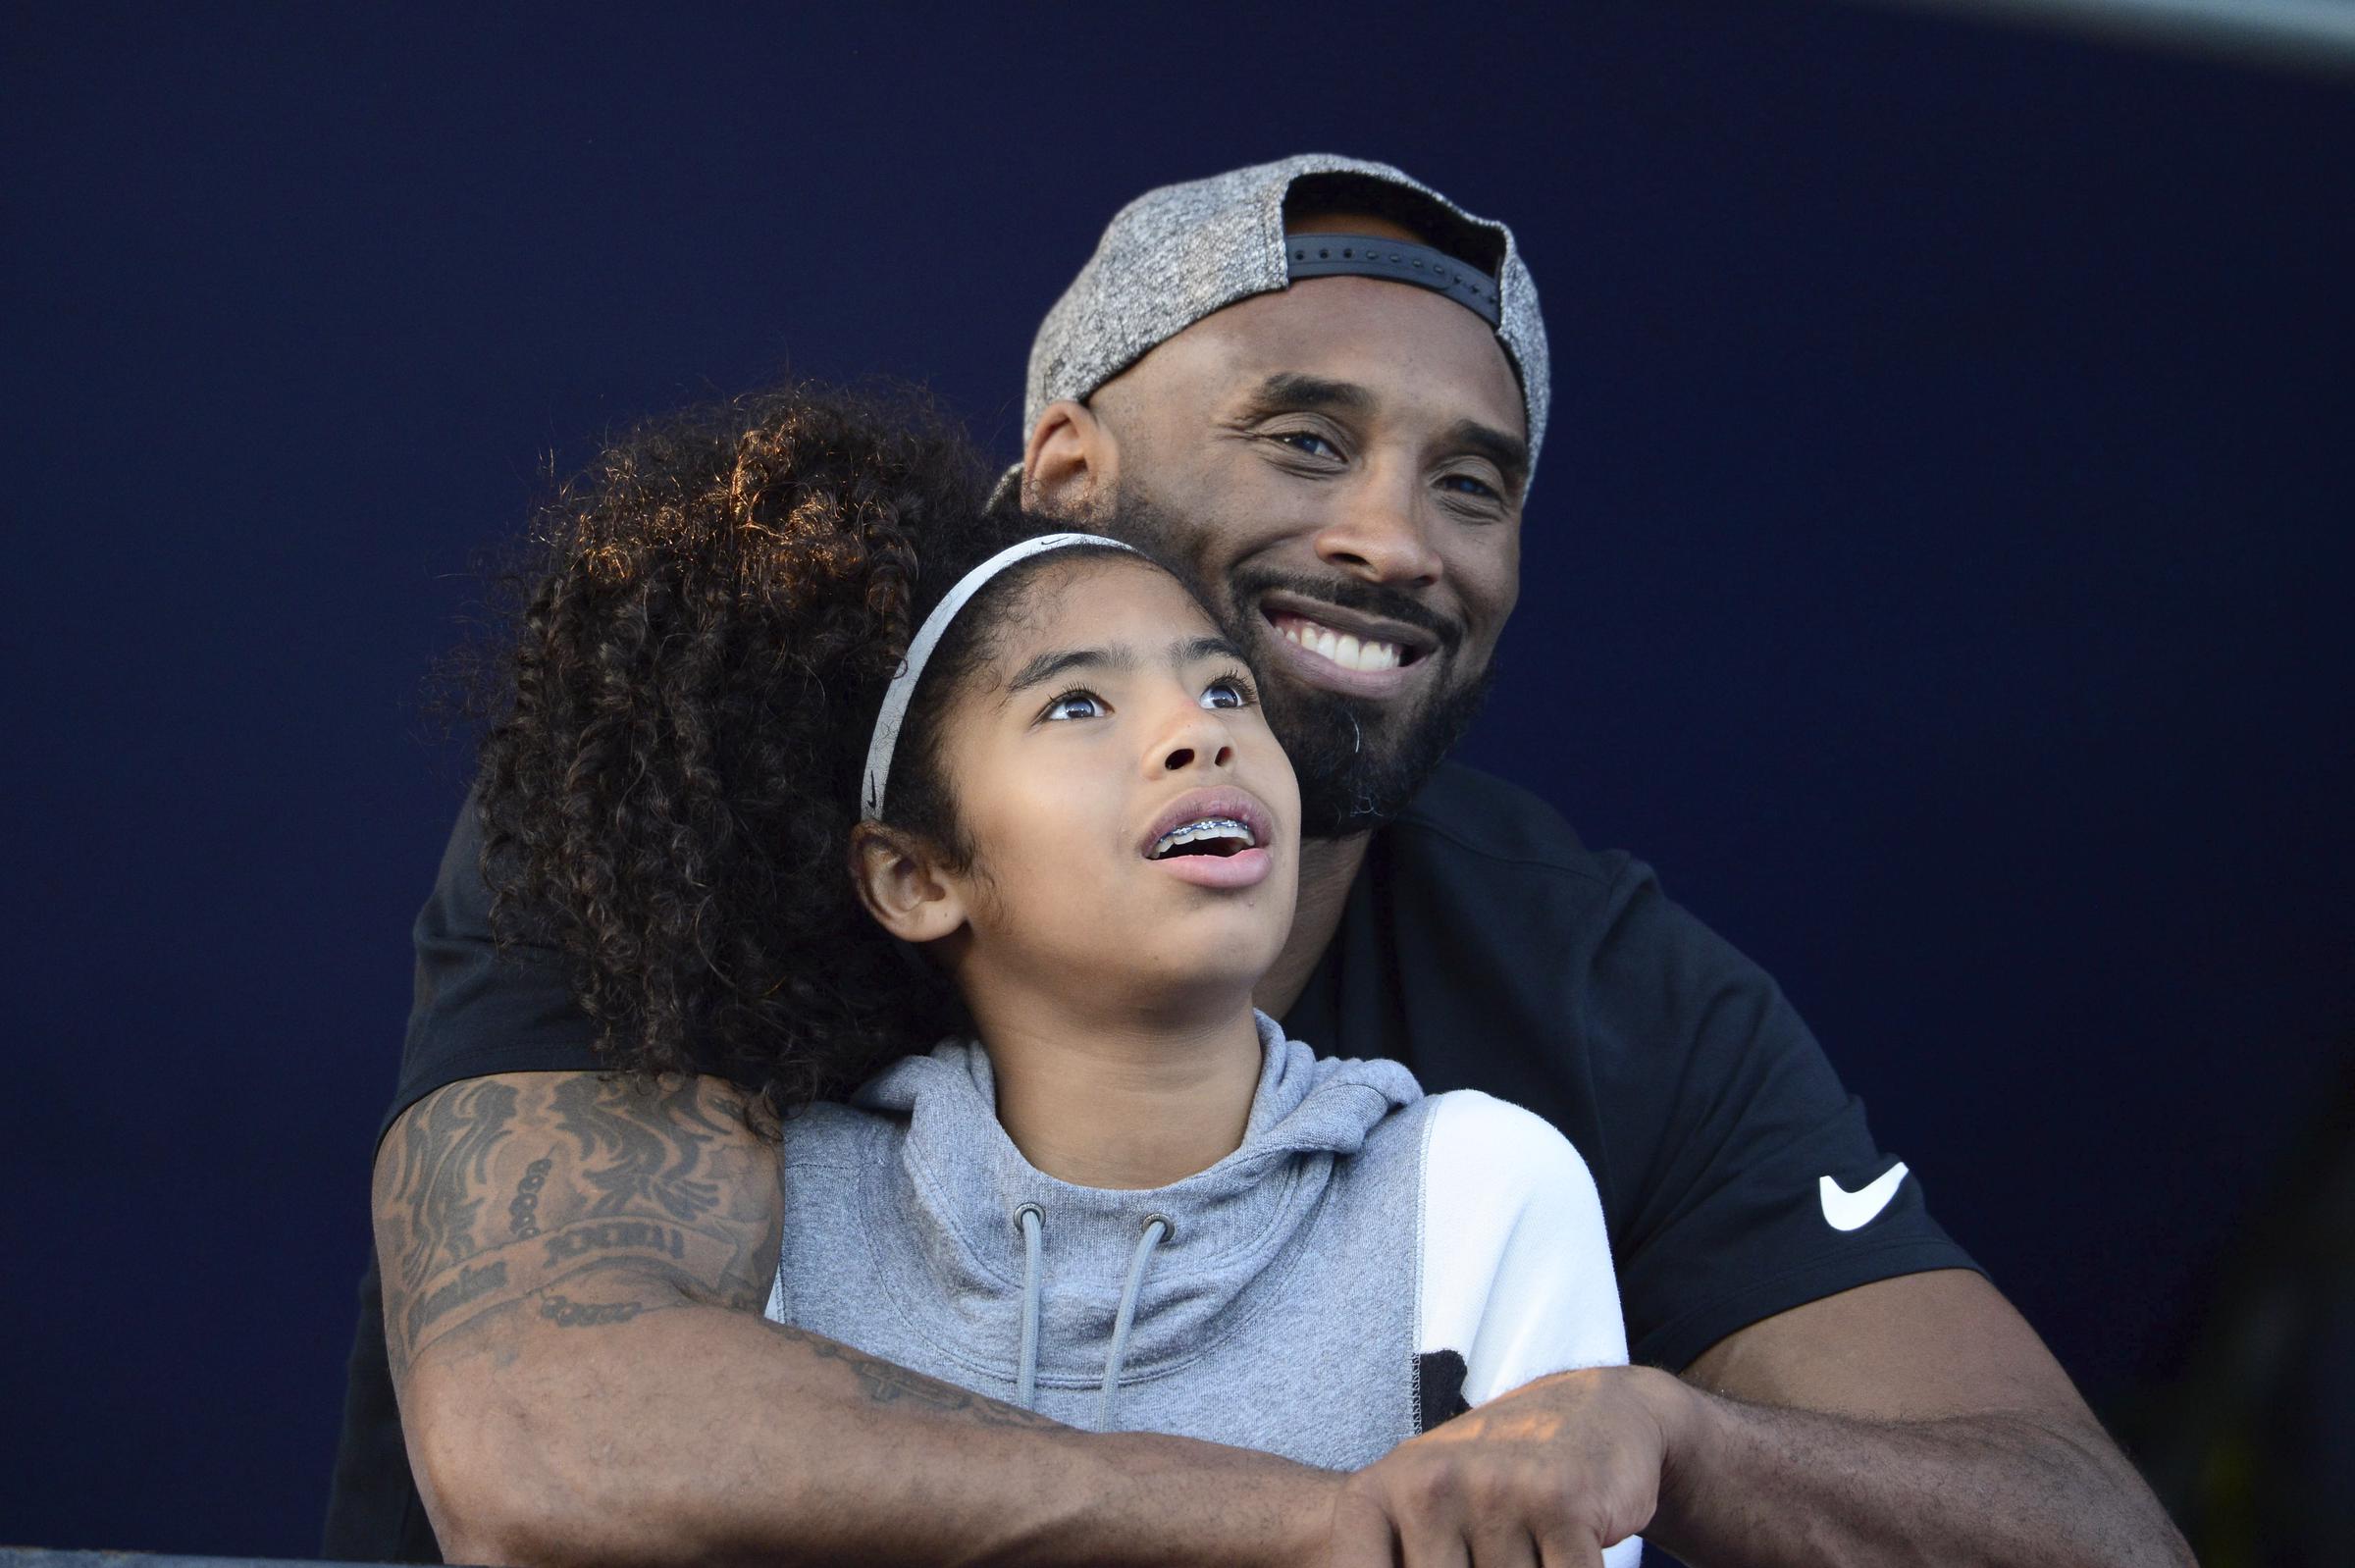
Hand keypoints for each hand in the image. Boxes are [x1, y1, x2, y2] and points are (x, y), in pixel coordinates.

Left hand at [1322, 1365, 1686, 1567]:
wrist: (1595, 1413)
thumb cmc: (1496, 1485)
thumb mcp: (1427, 1518)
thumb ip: (1399, 1561)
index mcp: (1375, 1495)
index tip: (1450, 1561)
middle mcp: (1426, 1485)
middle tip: (1493, 1546)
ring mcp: (1492, 1488)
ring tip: (1532, 1541)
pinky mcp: (1560, 1499)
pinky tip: (1569, 1545)